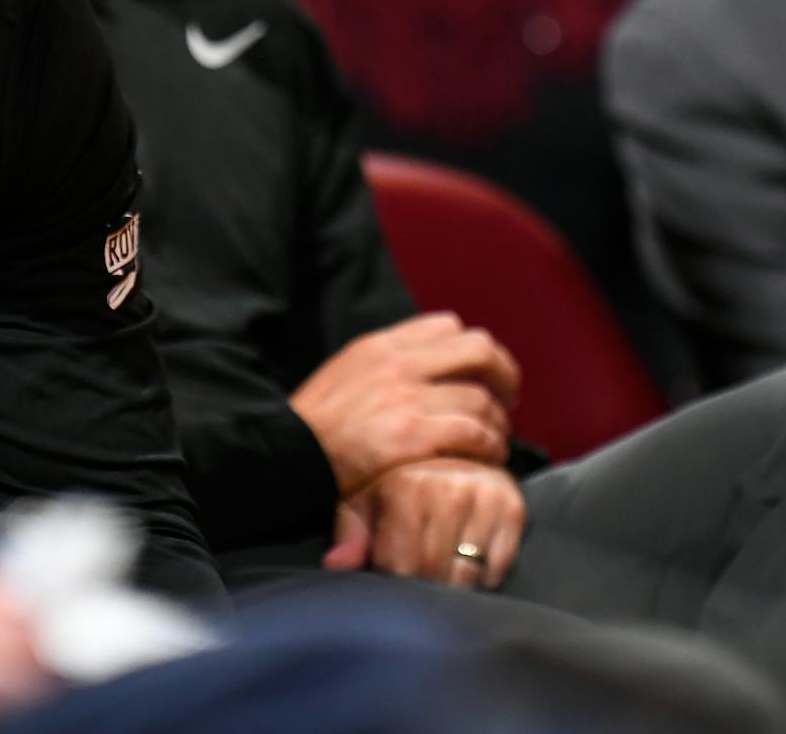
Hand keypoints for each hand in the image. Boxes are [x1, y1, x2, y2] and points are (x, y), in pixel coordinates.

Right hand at [290, 312, 519, 492]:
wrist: (279, 459)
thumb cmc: (310, 430)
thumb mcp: (342, 378)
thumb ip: (382, 370)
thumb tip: (422, 369)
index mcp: (379, 346)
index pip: (446, 325)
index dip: (474, 351)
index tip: (481, 374)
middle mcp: (397, 363)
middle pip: (478, 348)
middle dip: (503, 373)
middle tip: (506, 401)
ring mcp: (406, 398)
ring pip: (481, 396)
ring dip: (497, 421)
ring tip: (495, 441)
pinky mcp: (412, 436)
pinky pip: (474, 432)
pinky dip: (489, 445)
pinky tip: (486, 460)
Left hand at [320, 458, 526, 589]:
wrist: (457, 449)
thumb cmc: (401, 481)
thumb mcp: (365, 498)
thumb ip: (350, 532)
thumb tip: (336, 564)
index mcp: (406, 487)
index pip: (399, 567)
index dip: (394, 578)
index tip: (394, 570)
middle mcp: (448, 490)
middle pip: (433, 574)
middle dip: (424, 585)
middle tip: (420, 575)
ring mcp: (484, 499)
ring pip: (467, 576)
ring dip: (454, 584)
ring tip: (443, 567)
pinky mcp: (513, 509)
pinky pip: (497, 569)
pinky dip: (484, 577)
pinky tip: (471, 558)